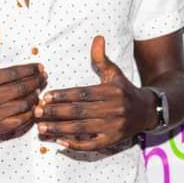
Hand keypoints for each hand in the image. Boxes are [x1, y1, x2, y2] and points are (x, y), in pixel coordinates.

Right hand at [0, 27, 46, 139]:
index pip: (13, 73)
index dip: (30, 70)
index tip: (40, 67)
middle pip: (20, 89)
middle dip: (36, 82)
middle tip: (44, 78)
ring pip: (22, 105)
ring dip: (35, 97)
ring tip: (39, 91)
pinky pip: (19, 121)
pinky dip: (30, 114)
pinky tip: (34, 106)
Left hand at [36, 36, 152, 150]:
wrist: (146, 111)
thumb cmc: (124, 90)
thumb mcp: (114, 73)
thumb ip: (101, 58)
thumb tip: (97, 37)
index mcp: (111, 91)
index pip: (82, 93)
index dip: (63, 95)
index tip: (45, 97)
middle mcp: (113, 109)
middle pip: (79, 112)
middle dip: (56, 113)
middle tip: (37, 112)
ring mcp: (113, 127)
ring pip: (82, 129)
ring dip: (59, 129)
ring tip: (41, 128)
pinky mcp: (113, 141)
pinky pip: (91, 145)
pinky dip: (74, 144)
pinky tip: (59, 142)